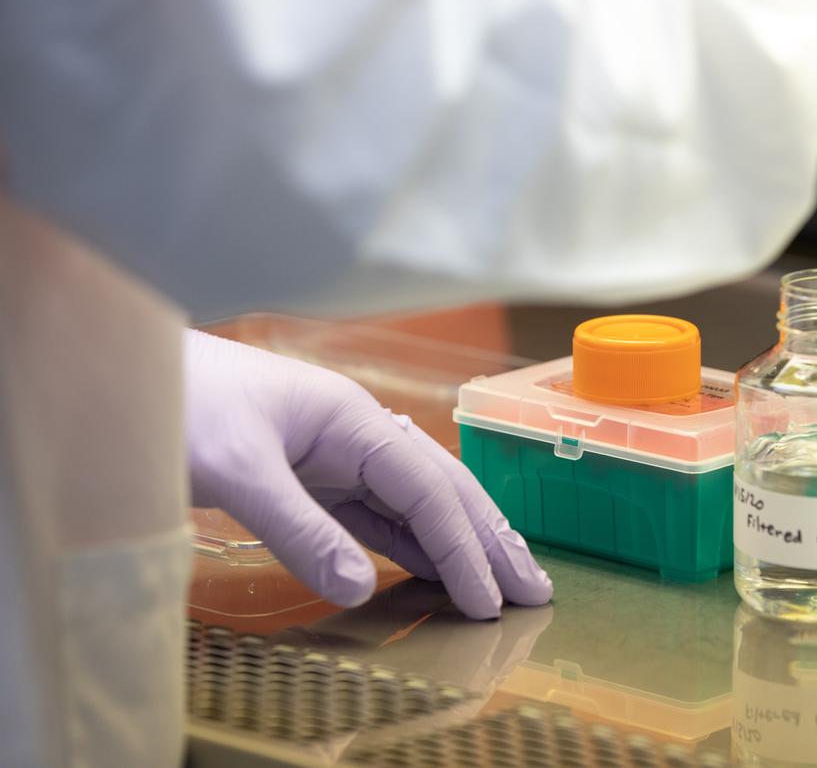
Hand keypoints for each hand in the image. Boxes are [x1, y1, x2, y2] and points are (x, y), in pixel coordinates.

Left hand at [183, 329, 551, 617]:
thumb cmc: (179, 403)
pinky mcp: (317, 476)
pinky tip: (438, 569)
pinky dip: (416, 544)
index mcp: (354, 420)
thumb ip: (299, 528)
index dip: (464, 546)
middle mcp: (359, 434)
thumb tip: (362, 588)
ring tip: (505, 583)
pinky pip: (380, 514)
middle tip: (535, 591)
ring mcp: (341, 455)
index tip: (490, 599)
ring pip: (419, 502)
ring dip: (463, 543)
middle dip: (491, 540)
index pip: (429, 489)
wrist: (128, 371)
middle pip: (443, 489)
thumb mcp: (235, 468)